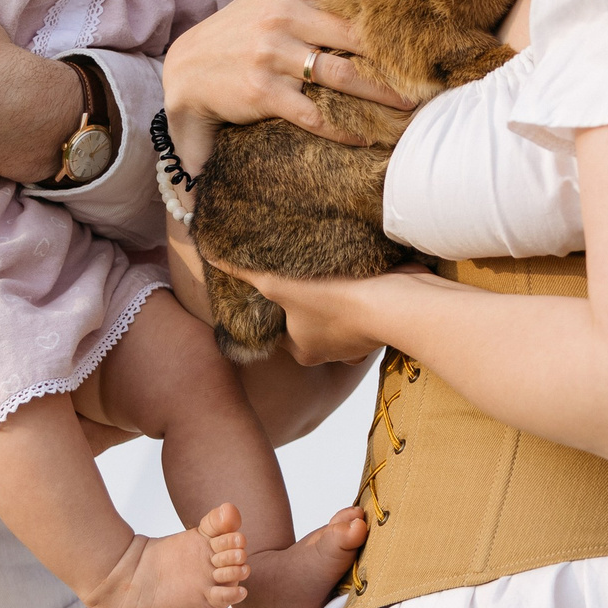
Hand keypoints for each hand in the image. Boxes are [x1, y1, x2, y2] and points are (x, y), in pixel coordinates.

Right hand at [159, 0, 413, 167]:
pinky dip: (342, 129)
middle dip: (396, 51)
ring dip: (381, 94)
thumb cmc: (234, 34)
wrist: (185, 73)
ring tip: (410, 104)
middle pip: (356, 33)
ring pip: (342, 76)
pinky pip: (314, 114)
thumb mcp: (264, 0)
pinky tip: (364, 137)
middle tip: (432, 63)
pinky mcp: (265, 93)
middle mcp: (284, 18)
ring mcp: (273, 55)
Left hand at [207, 255, 433, 367]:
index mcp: (303, 351)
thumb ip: (246, 272)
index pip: (281, 324)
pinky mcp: (383, 319)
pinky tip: (359, 267)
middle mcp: (330, 351)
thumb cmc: (333, 299)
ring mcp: (359, 337)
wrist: (397, 302)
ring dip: (338, 290)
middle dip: (309, 296)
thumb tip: (210, 256)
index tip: (278, 273)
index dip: (277, 299)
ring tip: (330, 260)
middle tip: (304, 265)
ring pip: (340, 310)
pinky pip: (368, 302)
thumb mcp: (278, 284)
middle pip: (310, 317)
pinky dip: (364, 288)